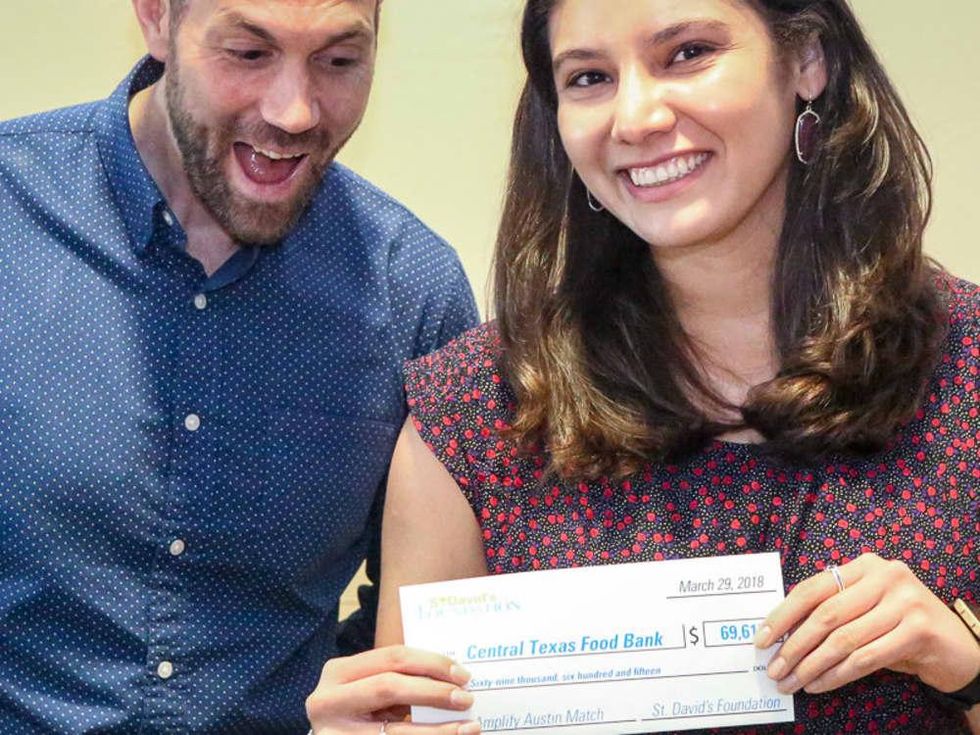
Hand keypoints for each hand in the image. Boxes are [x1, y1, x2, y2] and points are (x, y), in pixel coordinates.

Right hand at [306, 646, 480, 733]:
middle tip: (466, 699)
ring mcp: (334, 734)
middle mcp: (327, 701)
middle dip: (434, 693)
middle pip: (390, 687)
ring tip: (469, 727)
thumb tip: (453, 680)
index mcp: (338, 672)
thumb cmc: (358, 712)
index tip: (462, 674)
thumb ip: (397, 680)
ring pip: (395, 732)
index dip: (431, 663)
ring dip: (439, 730)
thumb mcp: (368, 689)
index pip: (392, 657)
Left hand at [753, 553, 979, 695]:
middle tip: (773, 669)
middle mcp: (885, 575)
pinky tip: (818, 685)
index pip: (812, 589)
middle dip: (793, 646)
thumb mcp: (865, 609)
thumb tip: (780, 635)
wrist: (956, 647)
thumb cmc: (898, 626)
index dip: (783, 615)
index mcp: (864, 565)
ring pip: (843, 640)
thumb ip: (831, 611)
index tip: (761, 638)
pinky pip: (866, 658)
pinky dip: (837, 675)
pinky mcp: (919, 630)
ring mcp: (905, 601)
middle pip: (825, 615)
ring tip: (791, 682)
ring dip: (811, 665)